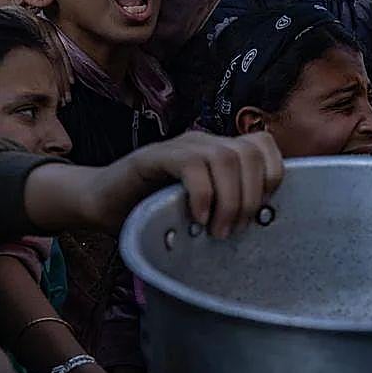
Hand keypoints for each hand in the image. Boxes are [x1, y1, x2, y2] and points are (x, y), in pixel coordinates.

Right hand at [124, 131, 284, 238]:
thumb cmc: (153, 213)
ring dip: (229, 200)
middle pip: (250, 153)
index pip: (263, 145)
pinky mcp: (154, 156)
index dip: (271, 176)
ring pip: (226, 158)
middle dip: (250, 197)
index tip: (260, 211)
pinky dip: (202, 194)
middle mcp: (203, 142)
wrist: (99, 204)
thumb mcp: (202, 212)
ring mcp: (179, 147)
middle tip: (235, 230)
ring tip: (217, 230)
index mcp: (219, 152)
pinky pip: (191, 165)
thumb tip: (262, 227)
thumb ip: (228, 208)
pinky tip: (196, 217)